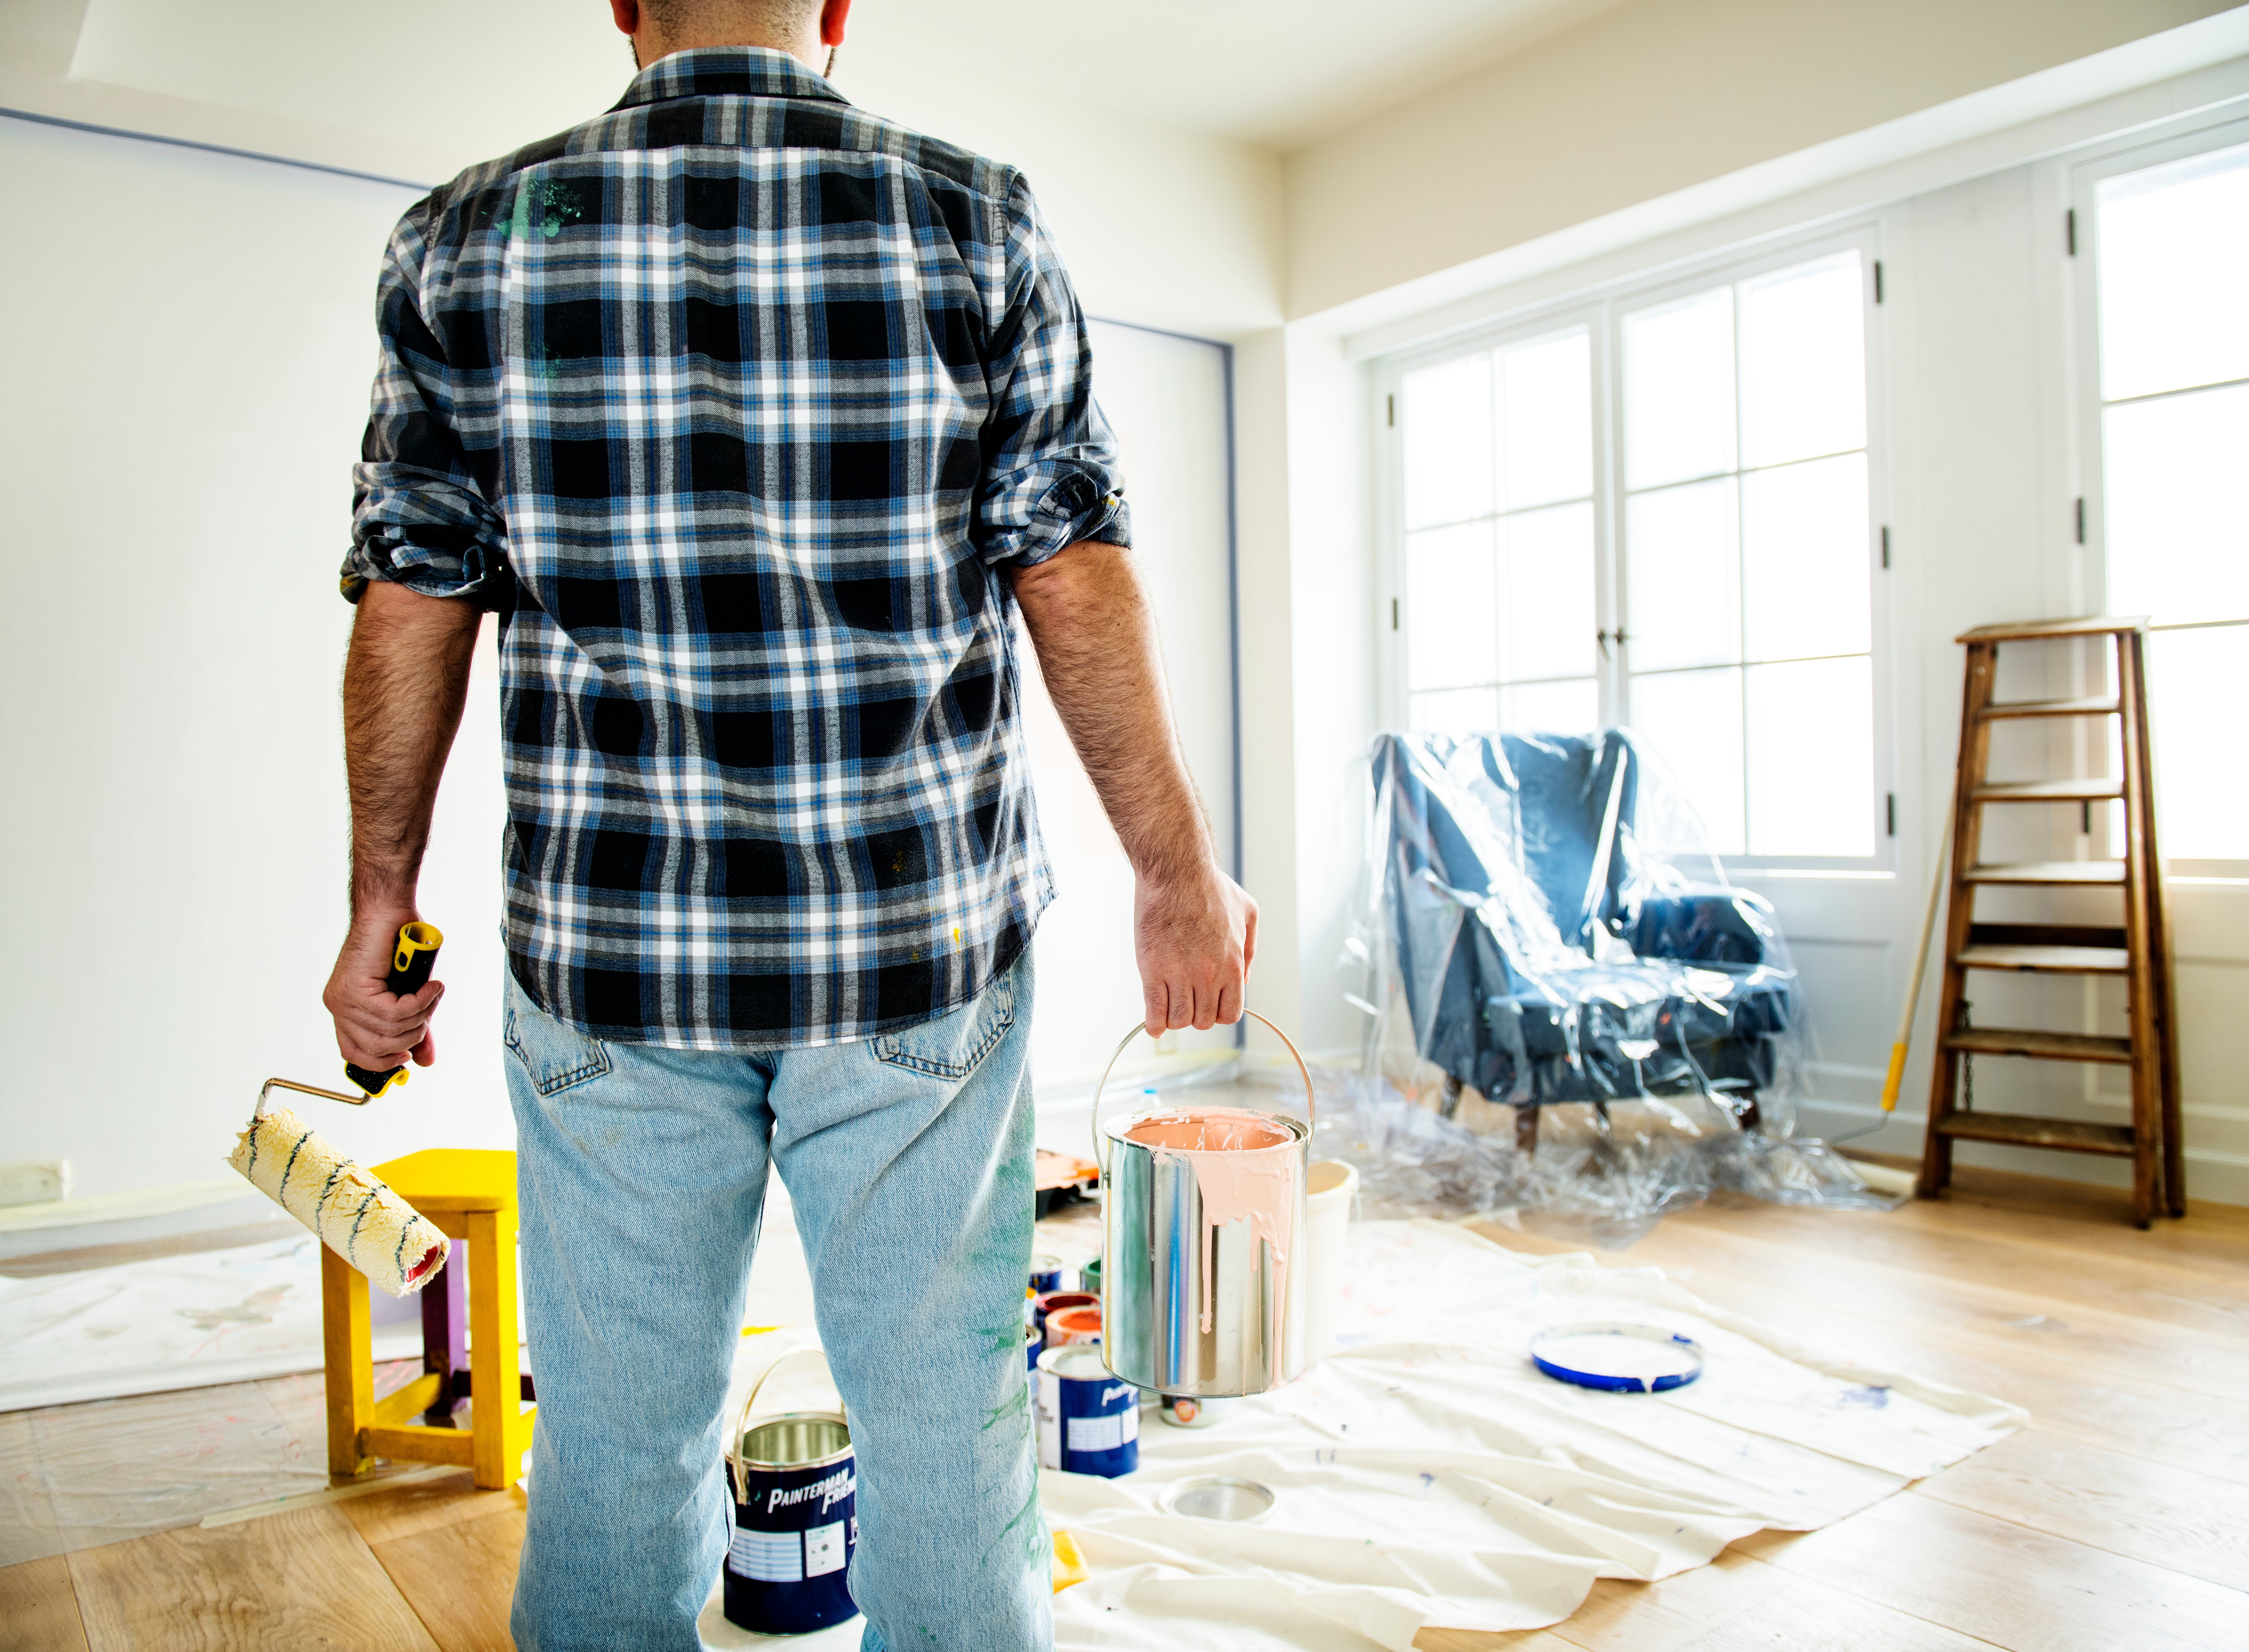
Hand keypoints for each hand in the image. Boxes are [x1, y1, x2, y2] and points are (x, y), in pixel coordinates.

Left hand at [323, 908, 444, 1072]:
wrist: (389, 912)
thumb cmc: (399, 946)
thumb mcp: (409, 996)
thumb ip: (413, 1027)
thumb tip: (424, 1061)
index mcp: (346, 1011)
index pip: (354, 1053)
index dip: (382, 1062)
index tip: (407, 1056)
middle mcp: (339, 1007)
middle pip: (375, 1048)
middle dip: (411, 1036)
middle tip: (428, 1014)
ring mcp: (344, 999)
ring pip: (388, 1031)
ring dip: (420, 1015)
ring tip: (431, 994)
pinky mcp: (356, 989)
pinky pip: (394, 1012)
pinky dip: (419, 1002)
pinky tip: (429, 988)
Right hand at [1133, 865, 1256, 1035]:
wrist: (1176, 871)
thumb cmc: (1210, 887)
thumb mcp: (1248, 912)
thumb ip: (1250, 950)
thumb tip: (1245, 981)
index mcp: (1233, 965)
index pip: (1230, 1014)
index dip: (1218, 1012)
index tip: (1208, 1002)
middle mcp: (1209, 975)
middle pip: (1203, 1021)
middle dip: (1196, 1015)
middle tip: (1185, 999)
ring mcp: (1179, 975)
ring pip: (1179, 1021)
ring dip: (1174, 1019)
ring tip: (1169, 1004)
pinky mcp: (1152, 971)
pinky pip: (1155, 1013)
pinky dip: (1154, 1025)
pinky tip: (1153, 1024)